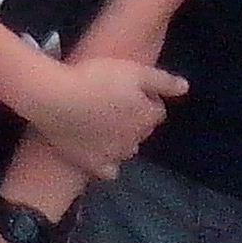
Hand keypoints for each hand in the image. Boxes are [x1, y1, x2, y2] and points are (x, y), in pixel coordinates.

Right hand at [24, 53, 184, 180]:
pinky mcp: (92, 163)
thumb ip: (162, 81)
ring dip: (122, 139)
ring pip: (127, 149)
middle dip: (135, 119)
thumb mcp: (133, 71)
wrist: (55, 98)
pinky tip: (101, 154)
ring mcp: (114, 154)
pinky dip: (108, 164)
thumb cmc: (95, 78)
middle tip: (114, 102)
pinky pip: (108, 171)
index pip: (156, 110)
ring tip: (104, 123)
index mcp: (146, 116)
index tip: (129, 88)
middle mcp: (135, 139)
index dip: (146, 98)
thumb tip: (186, 88)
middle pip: (142, 130)